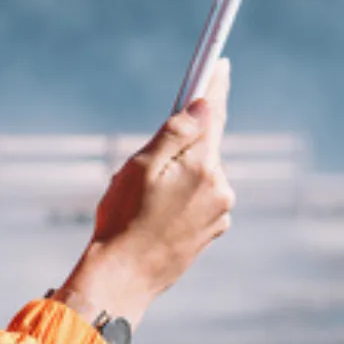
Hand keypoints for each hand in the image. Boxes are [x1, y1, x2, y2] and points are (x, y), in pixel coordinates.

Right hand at [56, 58, 235, 330]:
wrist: (123, 279)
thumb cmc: (123, 220)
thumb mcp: (141, 167)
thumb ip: (175, 133)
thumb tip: (203, 105)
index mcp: (203, 166)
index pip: (213, 115)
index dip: (214, 87)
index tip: (219, 64)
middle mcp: (221, 187)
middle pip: (206, 146)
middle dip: (180, 145)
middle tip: (146, 164)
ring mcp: (220, 212)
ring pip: (201, 174)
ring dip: (179, 174)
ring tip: (144, 199)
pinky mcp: (213, 231)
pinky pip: (200, 199)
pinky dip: (182, 196)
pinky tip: (155, 214)